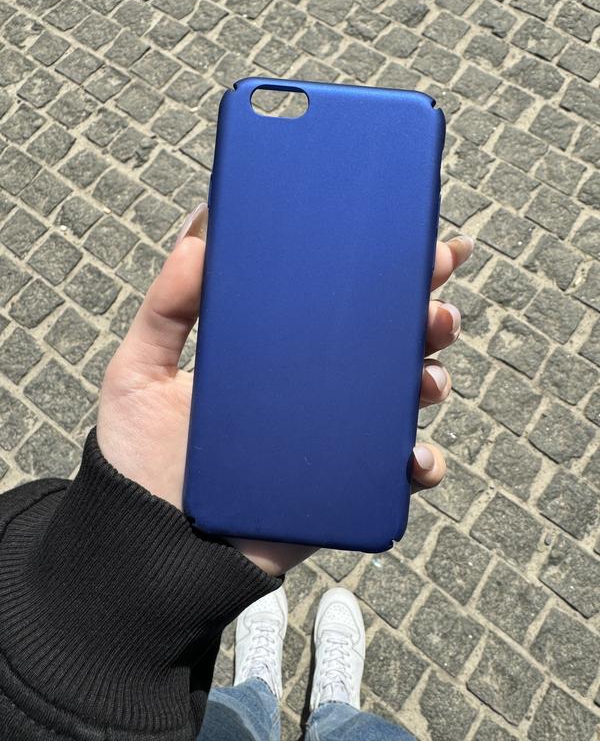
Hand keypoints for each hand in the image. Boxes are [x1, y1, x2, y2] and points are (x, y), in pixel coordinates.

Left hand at [97, 205, 472, 573]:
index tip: (414, 240)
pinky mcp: (341, 489)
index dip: (380, 270)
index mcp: (275, 353)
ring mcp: (332, 439)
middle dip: (424, 314)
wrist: (150, 550)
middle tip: (435, 302)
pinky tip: (415, 455)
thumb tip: (199, 234)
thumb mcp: (139, 372)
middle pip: (383, 343)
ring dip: (432, 376)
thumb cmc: (139, 461)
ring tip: (428, 373)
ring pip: (402, 399)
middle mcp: (312, 391)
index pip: (335, 301)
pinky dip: (421, 462)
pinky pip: (396, 474)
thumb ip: (165, 308)